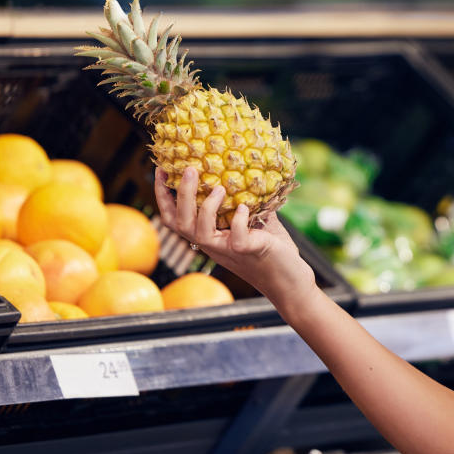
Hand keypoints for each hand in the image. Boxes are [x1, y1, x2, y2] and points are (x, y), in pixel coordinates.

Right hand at [155, 167, 315, 309]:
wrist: (292, 282)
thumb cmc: (274, 251)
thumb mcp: (257, 221)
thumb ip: (248, 200)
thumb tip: (248, 170)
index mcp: (210, 237)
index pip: (175, 218)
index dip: (163, 196)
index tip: (161, 170)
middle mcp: (213, 246)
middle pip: (180, 224)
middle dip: (180, 195)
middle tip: (190, 170)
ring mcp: (228, 251)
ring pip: (200, 233)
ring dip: (206, 207)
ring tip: (218, 187)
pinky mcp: (248, 253)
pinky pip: (236, 238)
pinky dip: (238, 220)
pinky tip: (245, 207)